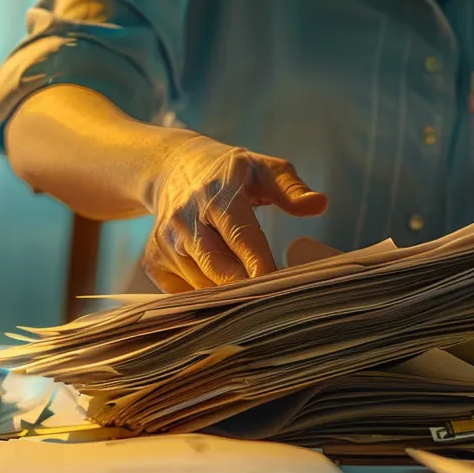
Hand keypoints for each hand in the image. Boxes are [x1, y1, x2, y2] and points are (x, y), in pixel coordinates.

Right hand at [142, 137, 327, 290]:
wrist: (172, 169)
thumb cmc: (230, 174)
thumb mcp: (263, 168)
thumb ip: (291, 188)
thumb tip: (320, 204)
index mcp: (217, 195)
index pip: (241, 235)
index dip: (258, 263)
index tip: (278, 285)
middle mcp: (186, 219)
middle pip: (218, 268)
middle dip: (246, 289)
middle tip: (275, 303)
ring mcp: (166, 242)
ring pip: (202, 285)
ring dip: (228, 294)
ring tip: (250, 289)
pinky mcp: (153, 261)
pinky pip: (183, 294)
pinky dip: (204, 297)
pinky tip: (220, 286)